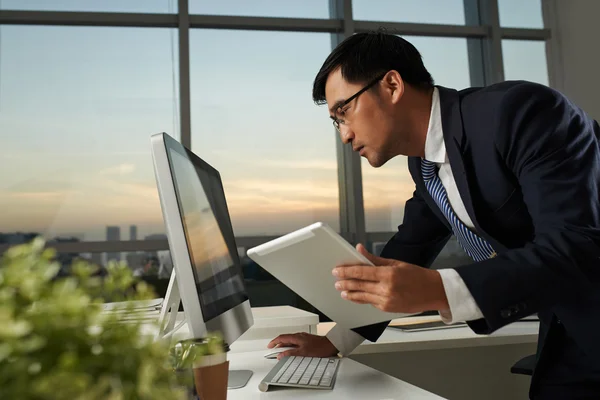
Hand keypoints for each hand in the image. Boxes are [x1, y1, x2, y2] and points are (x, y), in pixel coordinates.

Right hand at [267, 332, 337, 359]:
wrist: (331, 345)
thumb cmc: (320, 347)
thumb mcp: (303, 352)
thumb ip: (291, 353)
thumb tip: (281, 355)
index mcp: (297, 337)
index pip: (282, 337)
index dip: (274, 342)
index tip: (269, 346)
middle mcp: (299, 336)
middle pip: (285, 339)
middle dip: (278, 344)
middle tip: (273, 350)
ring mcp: (303, 338)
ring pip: (290, 340)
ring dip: (284, 345)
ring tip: (281, 352)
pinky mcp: (307, 340)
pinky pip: (295, 342)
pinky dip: (291, 346)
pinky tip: (293, 351)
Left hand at [333, 244, 448, 313]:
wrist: (433, 292)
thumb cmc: (417, 275)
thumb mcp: (396, 263)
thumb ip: (374, 259)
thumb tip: (359, 249)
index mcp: (388, 274)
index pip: (361, 272)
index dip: (346, 271)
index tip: (337, 270)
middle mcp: (386, 289)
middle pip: (359, 285)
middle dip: (345, 283)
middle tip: (336, 280)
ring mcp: (386, 301)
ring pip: (362, 297)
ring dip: (350, 293)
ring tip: (341, 290)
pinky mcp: (387, 309)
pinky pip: (370, 303)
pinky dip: (361, 299)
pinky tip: (355, 296)